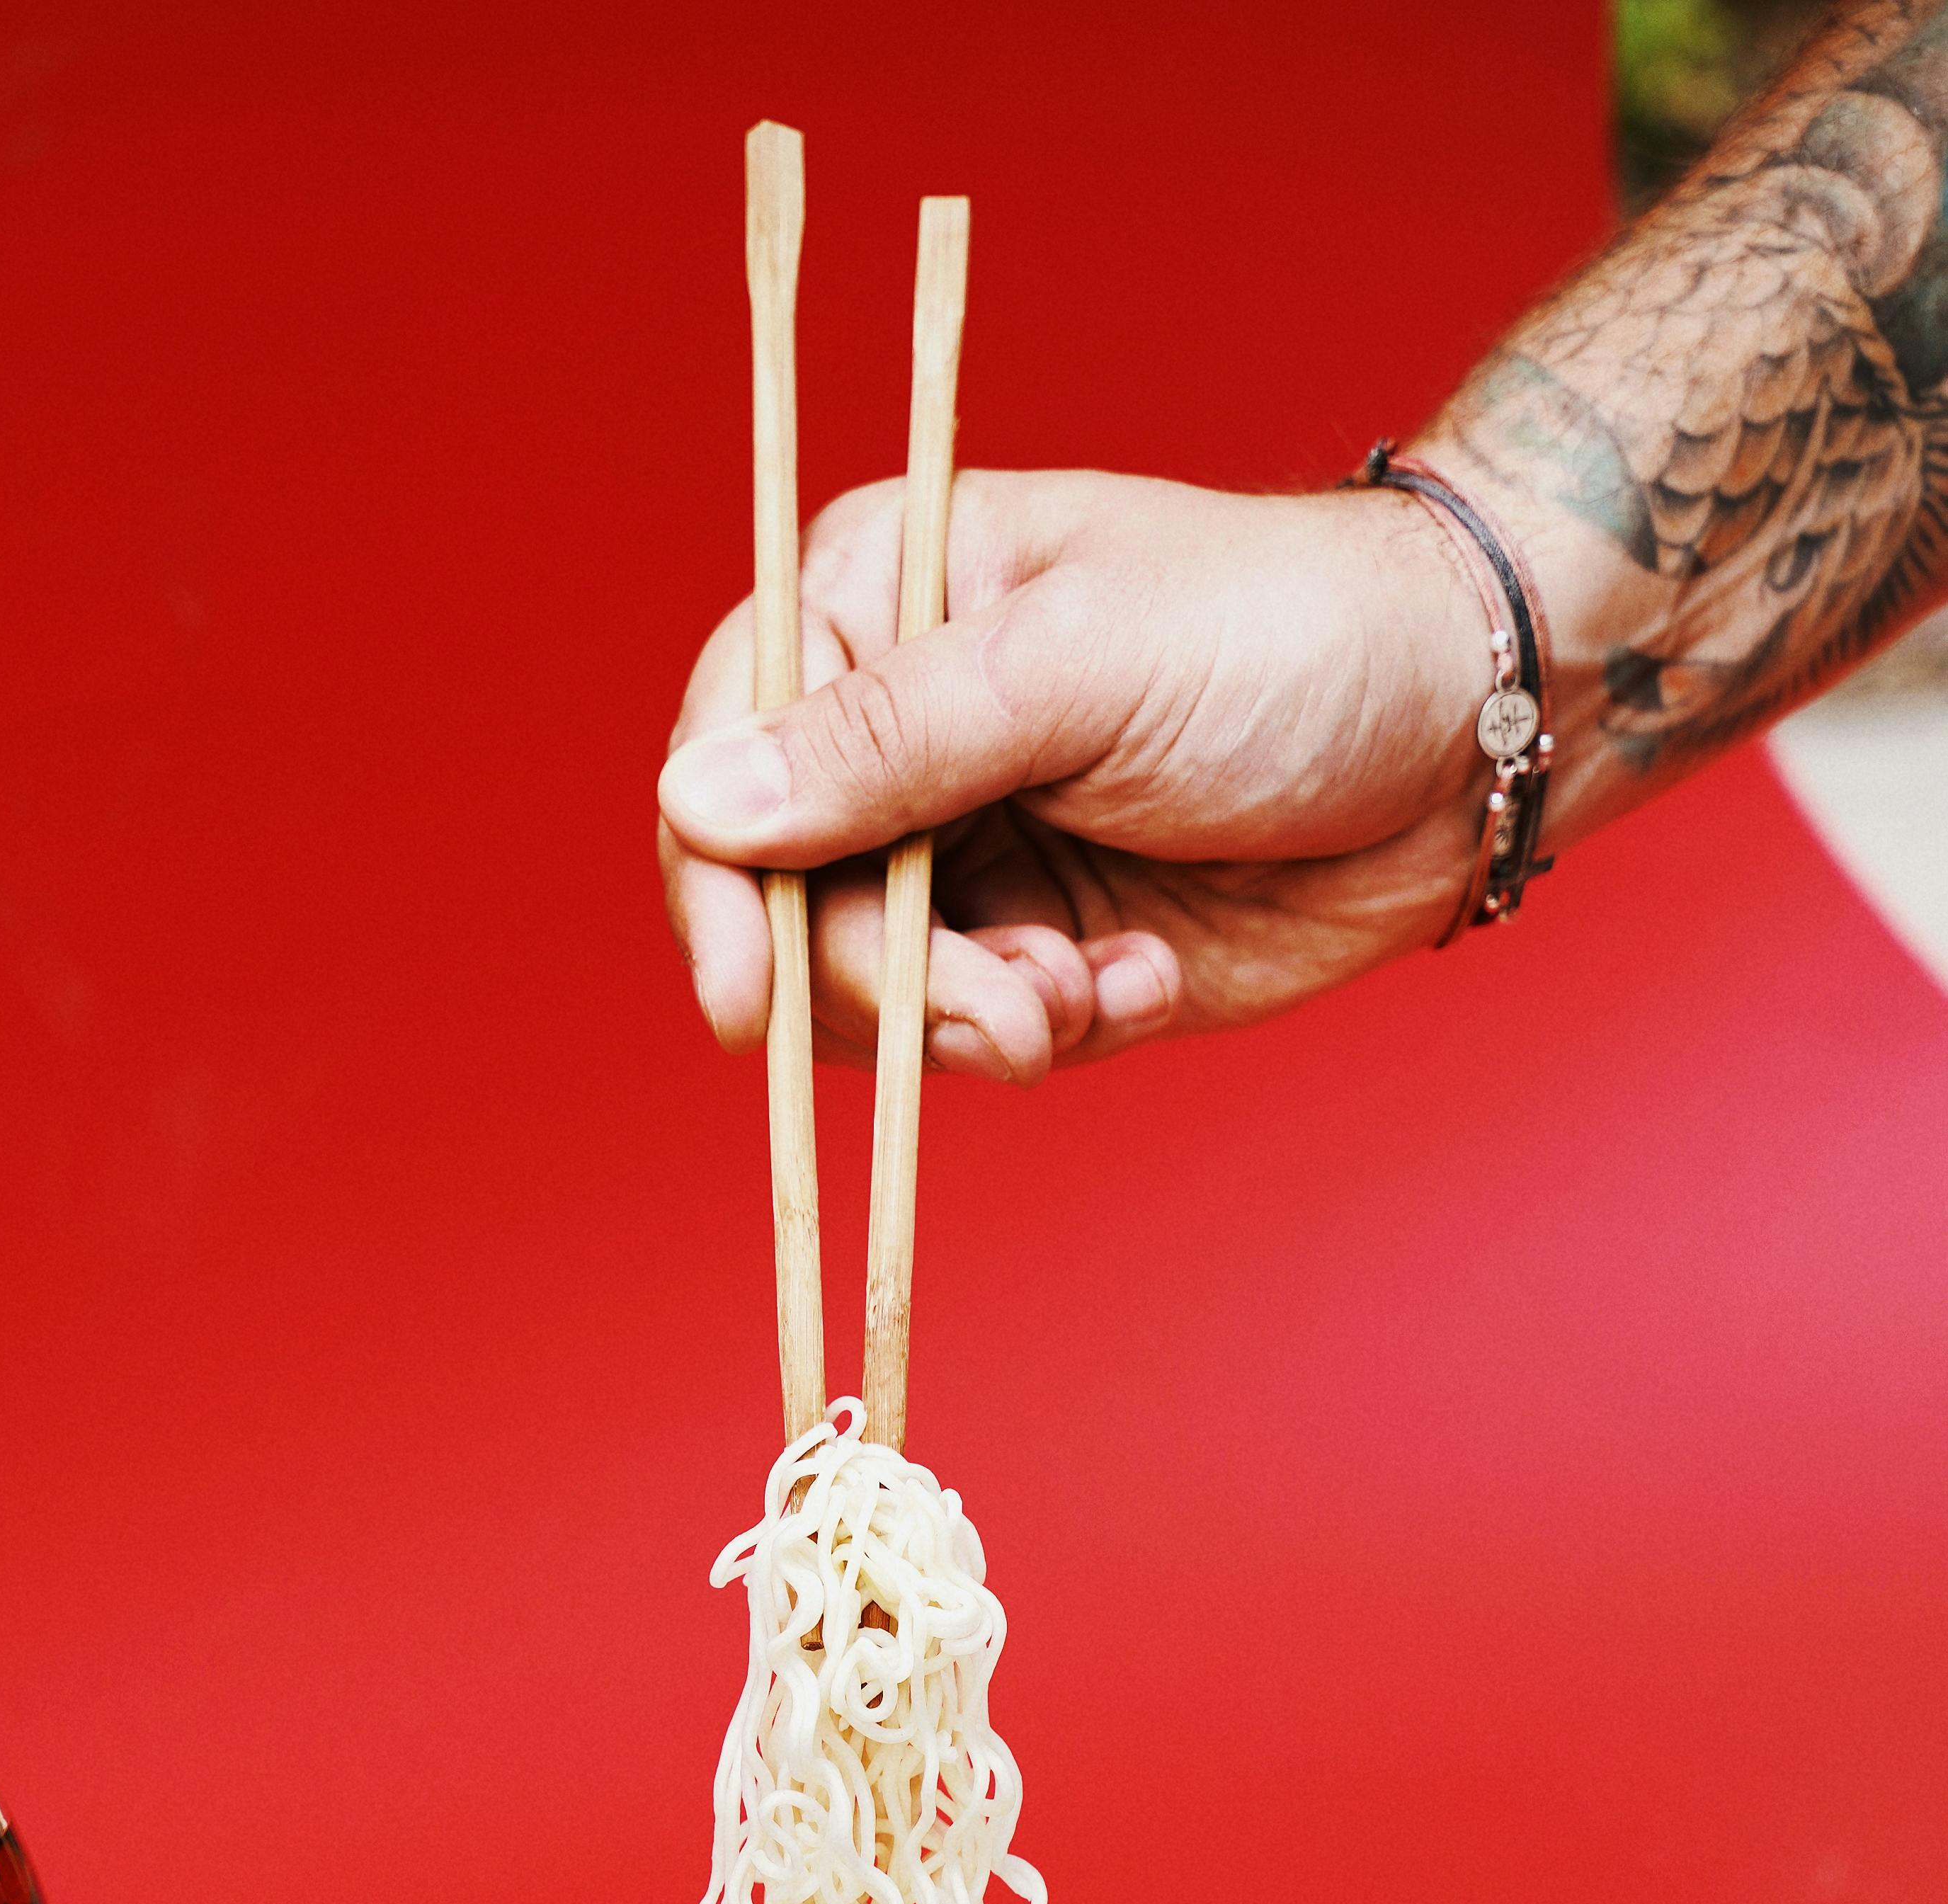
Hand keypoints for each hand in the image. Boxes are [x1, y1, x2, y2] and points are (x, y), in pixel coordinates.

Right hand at [657, 467, 1494, 1081]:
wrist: (1467, 737)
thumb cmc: (1289, 639)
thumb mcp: (1078, 668)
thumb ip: (890, 740)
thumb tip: (702, 800)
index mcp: (876, 602)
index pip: (725, 757)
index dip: (720, 887)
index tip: (747, 999)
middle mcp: (896, 735)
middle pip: (785, 907)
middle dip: (888, 984)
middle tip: (1012, 1010)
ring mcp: (962, 851)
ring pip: (872, 996)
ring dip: (976, 1021)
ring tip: (1089, 990)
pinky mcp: (1033, 946)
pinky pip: (976, 1036)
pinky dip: (1056, 1031)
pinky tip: (1142, 979)